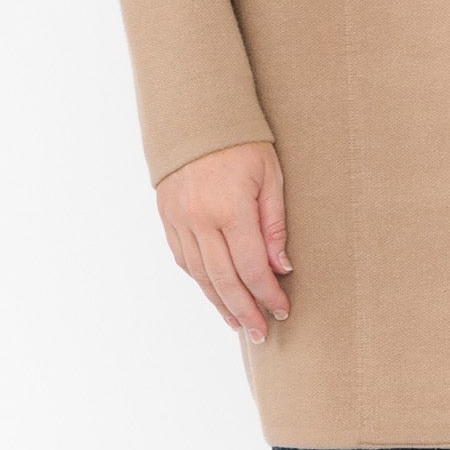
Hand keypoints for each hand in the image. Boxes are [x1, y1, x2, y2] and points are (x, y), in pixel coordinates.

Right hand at [156, 141, 292, 342]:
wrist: (195, 116)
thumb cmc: (241, 143)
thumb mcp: (270, 176)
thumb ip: (274, 224)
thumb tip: (282, 267)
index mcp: (230, 209)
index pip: (252, 267)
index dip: (268, 293)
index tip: (282, 309)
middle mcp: (200, 220)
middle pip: (224, 280)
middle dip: (245, 310)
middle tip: (261, 333)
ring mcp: (179, 221)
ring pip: (200, 275)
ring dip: (221, 303)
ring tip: (238, 323)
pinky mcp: (167, 218)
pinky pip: (183, 260)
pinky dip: (200, 281)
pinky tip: (214, 294)